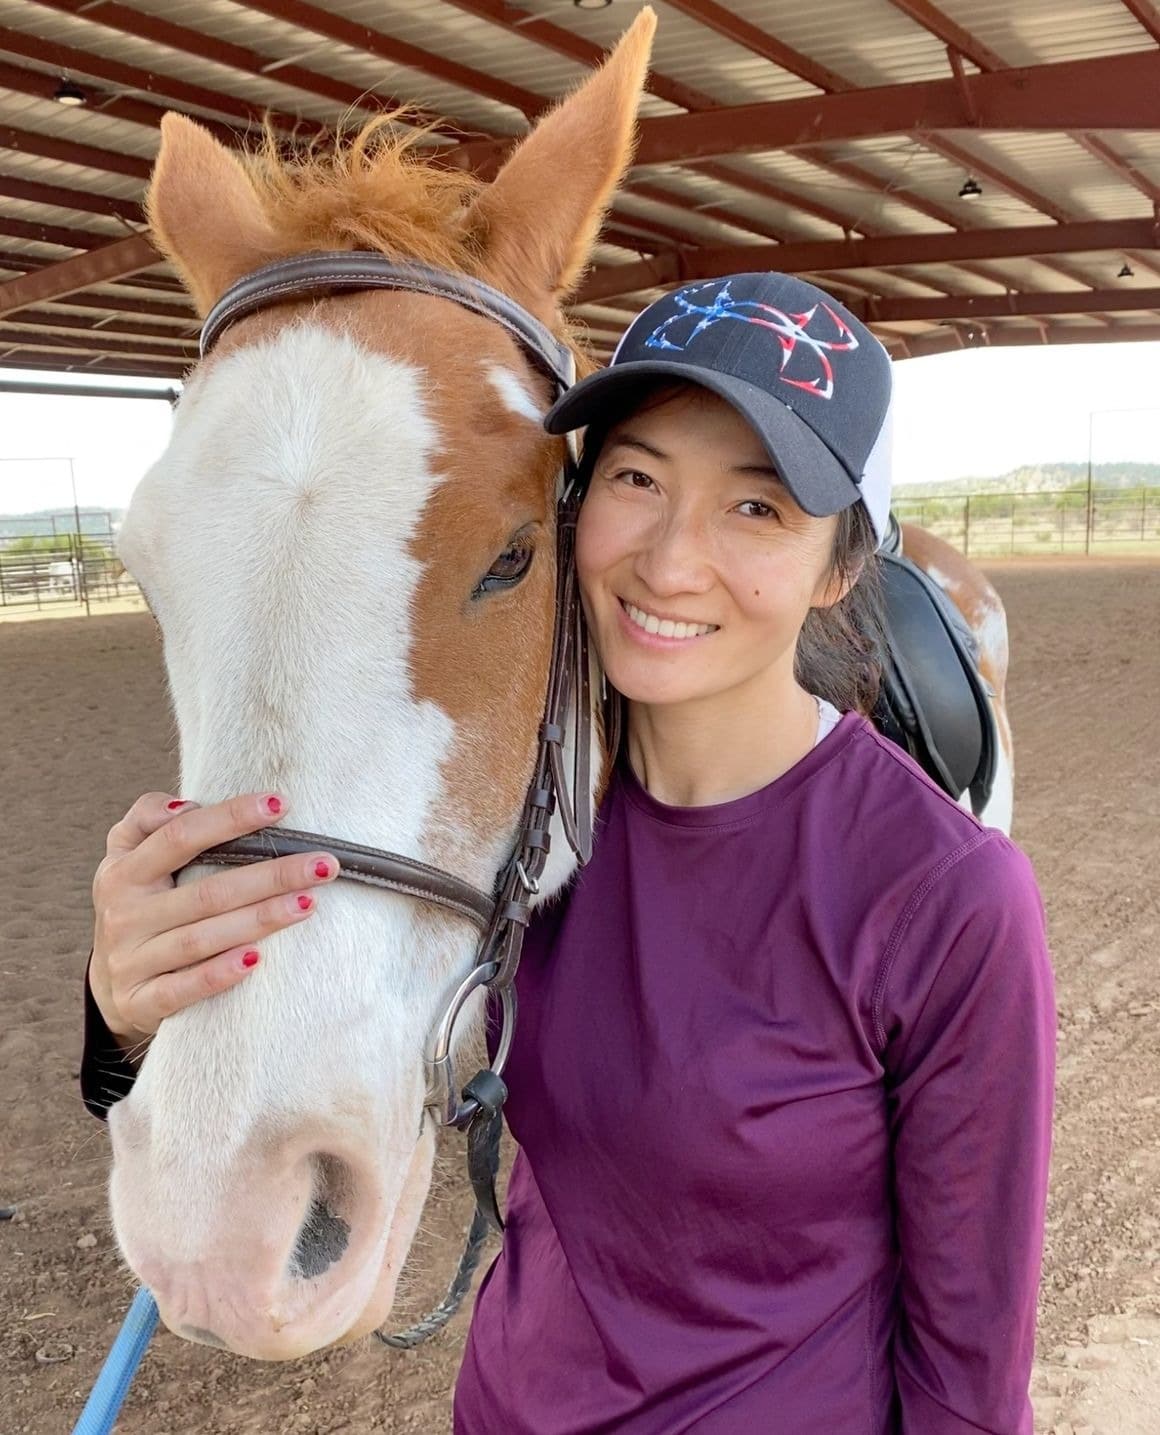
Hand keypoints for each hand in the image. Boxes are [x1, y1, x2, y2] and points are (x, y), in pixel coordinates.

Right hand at [89, 792, 338, 1051]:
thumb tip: (187, 804)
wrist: (108, 984)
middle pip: (206, 892)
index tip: (280, 804)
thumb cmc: (138, 904)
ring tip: (309, 903)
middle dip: (270, 876)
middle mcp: (124, 915)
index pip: (179, 837)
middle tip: (323, 864)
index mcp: (123, 872)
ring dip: (260, 920)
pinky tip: (258, 959)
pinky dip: (219, 974)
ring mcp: (130, 961)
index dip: (229, 818)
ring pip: (202, 939)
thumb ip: (149, 818)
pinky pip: (182, 988)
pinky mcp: (140, 1002)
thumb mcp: (127, 856)